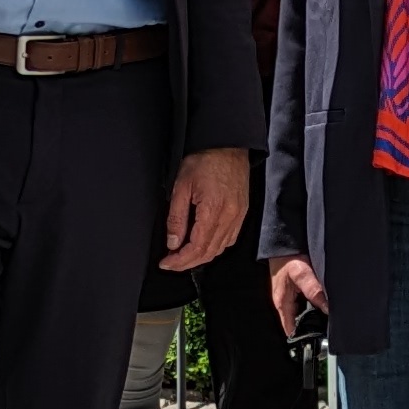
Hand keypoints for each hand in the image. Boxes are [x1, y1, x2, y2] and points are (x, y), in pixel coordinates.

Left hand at [164, 145, 252, 273]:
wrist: (228, 145)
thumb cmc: (205, 160)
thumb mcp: (181, 186)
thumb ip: (176, 218)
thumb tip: (173, 242)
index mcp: (213, 211)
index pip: (196, 247)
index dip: (179, 260)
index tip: (166, 263)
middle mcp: (229, 217)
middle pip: (208, 252)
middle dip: (187, 262)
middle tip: (171, 262)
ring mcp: (238, 216)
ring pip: (220, 248)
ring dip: (201, 256)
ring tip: (183, 255)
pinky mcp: (242, 213)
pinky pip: (230, 239)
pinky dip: (215, 247)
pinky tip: (204, 244)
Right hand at [270, 255, 328, 336]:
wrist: (283, 243)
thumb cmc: (287, 258)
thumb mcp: (301, 274)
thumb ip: (313, 290)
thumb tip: (326, 308)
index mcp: (283, 304)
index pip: (291, 328)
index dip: (303, 336)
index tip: (317, 340)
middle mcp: (286, 303)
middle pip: (299, 321)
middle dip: (312, 326)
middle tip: (329, 329)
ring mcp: (290, 296)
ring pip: (303, 312)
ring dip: (315, 314)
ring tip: (329, 318)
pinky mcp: (295, 289)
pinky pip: (305, 302)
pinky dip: (315, 304)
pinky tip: (324, 302)